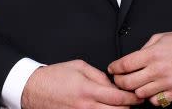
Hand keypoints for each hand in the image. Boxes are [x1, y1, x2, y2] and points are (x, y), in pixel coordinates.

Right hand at [20, 59, 143, 108]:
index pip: (118, 98)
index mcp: (88, 90)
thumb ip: (100, 76)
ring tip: (120, 106)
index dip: (133, 98)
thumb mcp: (80, 66)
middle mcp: (85, 106)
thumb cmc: (54, 76)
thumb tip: (114, 84)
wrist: (32, 89)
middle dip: (128, 108)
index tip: (138, 96)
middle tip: (134, 101)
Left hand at [107, 28, 171, 105]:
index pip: (125, 65)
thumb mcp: (161, 37)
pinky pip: (157, 102)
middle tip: (120, 80)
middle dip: (120, 82)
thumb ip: (145, 49)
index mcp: (153, 54)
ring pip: (140, 94)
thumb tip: (132, 59)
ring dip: (137, 90)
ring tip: (139, 85)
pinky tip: (154, 91)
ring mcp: (168, 82)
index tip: (113, 69)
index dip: (115, 68)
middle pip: (128, 83)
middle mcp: (159, 69)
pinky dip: (152, 98)